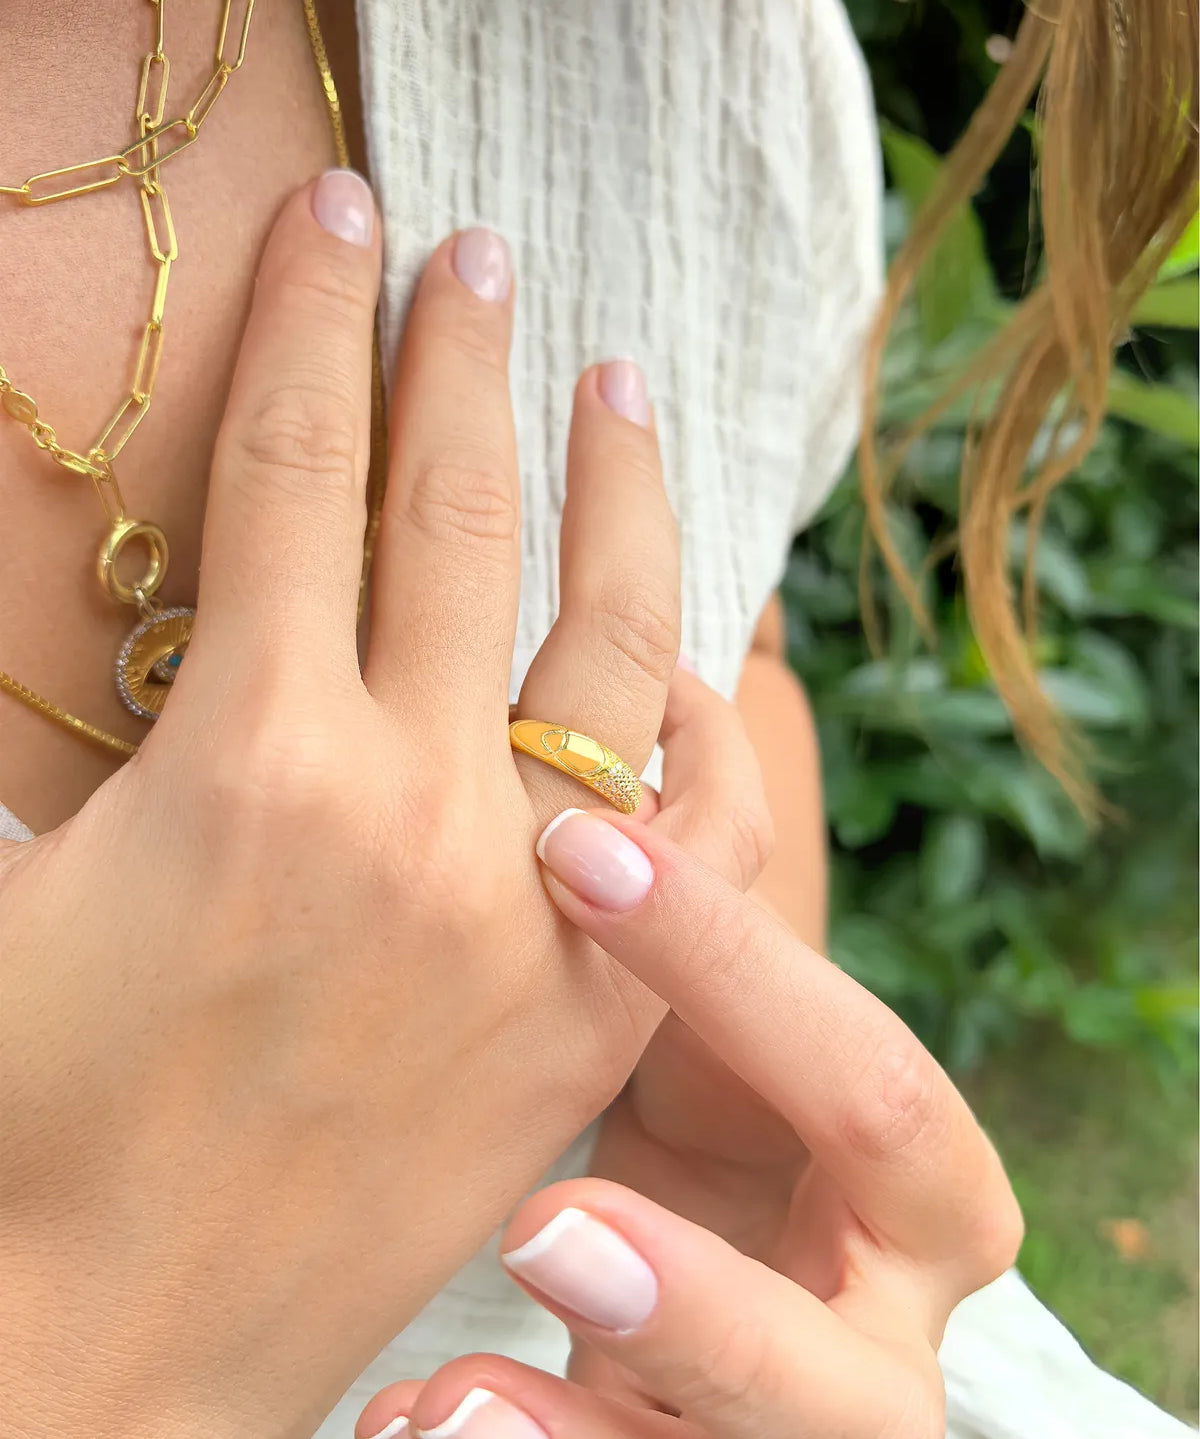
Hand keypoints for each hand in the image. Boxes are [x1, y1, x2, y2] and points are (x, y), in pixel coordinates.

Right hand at [0, 173, 683, 1438]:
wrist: (99, 1344)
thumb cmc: (22, 1114)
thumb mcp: (46, 862)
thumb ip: (148, 714)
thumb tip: (225, 600)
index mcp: (250, 757)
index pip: (298, 468)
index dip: (316, 319)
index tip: (347, 221)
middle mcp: (411, 807)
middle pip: (450, 514)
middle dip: (457, 359)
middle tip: (477, 257)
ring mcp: (526, 905)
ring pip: (603, 636)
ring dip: (616, 492)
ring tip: (620, 386)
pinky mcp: (589, 1005)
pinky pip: (694, 820)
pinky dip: (705, 715)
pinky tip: (707, 641)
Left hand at [357, 677, 1021, 1438]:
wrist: (682, 1334)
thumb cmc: (701, 1146)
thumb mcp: (708, 1039)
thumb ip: (705, 907)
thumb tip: (664, 669)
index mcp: (898, 1170)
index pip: (869, 1084)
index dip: (741, 969)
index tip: (577, 855)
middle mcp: (888, 1306)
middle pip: (872, 1347)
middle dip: (725, 1264)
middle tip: (545, 1229)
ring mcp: (811, 1413)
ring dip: (635, 1408)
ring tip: (450, 1413)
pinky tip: (411, 1434)